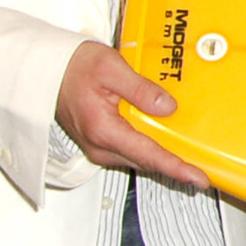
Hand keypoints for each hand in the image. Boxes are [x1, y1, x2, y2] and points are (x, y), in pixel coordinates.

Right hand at [57, 40, 210, 190]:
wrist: (45, 69)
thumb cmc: (72, 66)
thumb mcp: (110, 68)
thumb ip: (140, 89)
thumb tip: (167, 107)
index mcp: (104, 130)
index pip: (149, 155)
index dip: (177, 168)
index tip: (198, 179)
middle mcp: (99, 145)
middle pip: (146, 161)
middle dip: (174, 166)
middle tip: (201, 170)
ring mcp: (97, 146)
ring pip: (138, 158)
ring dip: (161, 157)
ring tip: (187, 157)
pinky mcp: (98, 141)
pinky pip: (129, 150)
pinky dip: (147, 148)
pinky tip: (161, 140)